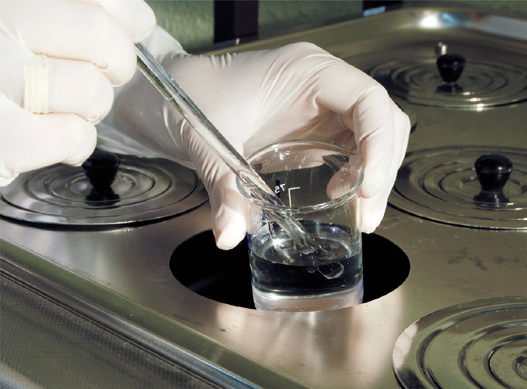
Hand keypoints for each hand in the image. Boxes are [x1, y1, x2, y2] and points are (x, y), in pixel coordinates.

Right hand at [0, 0, 154, 185]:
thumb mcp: (9, 25)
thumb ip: (50, 16)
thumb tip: (130, 20)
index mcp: (5, 0)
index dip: (125, 12)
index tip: (136, 23)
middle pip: (102, 39)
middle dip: (118, 62)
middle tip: (108, 72)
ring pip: (92, 91)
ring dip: (90, 106)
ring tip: (63, 106)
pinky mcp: (0, 137)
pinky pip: (74, 136)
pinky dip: (75, 141)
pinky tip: (56, 136)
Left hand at [106, 28, 409, 248]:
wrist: (172, 94)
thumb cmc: (190, 97)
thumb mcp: (207, 140)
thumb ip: (223, 188)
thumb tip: (230, 236)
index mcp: (306, 71)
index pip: (368, 100)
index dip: (379, 146)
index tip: (366, 191)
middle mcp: (322, 84)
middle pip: (382, 121)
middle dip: (382, 169)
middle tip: (367, 215)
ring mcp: (321, 105)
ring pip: (374, 136)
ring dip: (375, 175)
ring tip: (357, 210)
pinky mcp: (315, 126)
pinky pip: (353, 148)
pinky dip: (357, 174)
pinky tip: (338, 194)